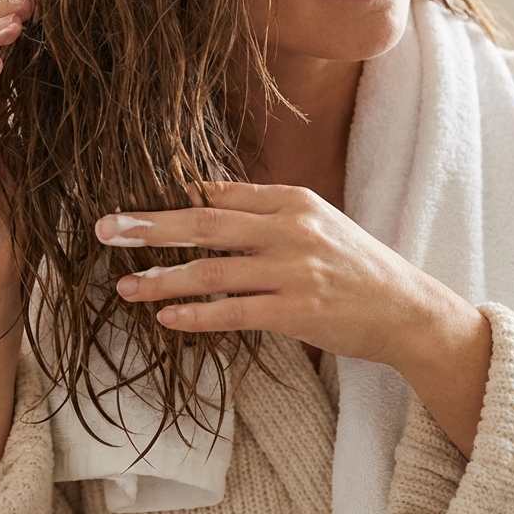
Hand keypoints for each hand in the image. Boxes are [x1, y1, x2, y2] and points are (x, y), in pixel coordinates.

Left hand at [93, 182, 479, 370]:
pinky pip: (234, 313)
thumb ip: (263, 209)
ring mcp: (294, 271)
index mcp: (293, 200)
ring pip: (212, 272)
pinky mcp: (297, 312)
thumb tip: (203, 194)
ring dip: (162, 279)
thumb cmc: (355, 266)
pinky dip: (197, 316)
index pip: (220, 194)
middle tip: (106, 230)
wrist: (406, 309)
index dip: (170, 200)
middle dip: (150, 227)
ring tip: (126, 288)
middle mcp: (291, 230)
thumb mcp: (315, 221)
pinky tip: (167, 319)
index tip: (129, 208)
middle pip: (205, 223)